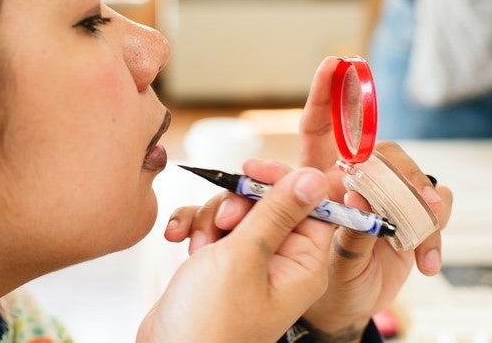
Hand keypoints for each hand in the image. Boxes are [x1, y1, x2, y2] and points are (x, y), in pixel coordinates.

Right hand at [138, 165, 333, 342]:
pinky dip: (194, 229)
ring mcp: (249, 266)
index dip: (281, 183)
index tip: (251, 171)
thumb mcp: (245, 257)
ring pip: (235, 214)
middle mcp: (281, 263)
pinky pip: (212, 231)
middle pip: (268, 204)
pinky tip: (177, 240)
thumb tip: (314, 177)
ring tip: (197, 246)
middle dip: (236, 206)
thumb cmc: (211, 321)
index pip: (309, 204)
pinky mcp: (221, 267)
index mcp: (303, 264)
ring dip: (208, 219)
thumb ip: (277, 212)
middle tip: (222, 224)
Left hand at [296, 56, 452, 334]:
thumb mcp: (304, 249)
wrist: (338, 305)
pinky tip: (426, 259)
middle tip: (394, 187)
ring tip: (413, 234)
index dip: (327, 93)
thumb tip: (352, 192)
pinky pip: (435, 209)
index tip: (334, 63)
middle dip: (390, 160)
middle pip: (377, 146)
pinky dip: (434, 233)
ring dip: (416, 201)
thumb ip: (321, 219)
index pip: (320, 125)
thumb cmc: (309, 271)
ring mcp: (385, 195)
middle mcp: (353, 176)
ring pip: (410, 174)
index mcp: (317, 173)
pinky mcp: (413, 217)